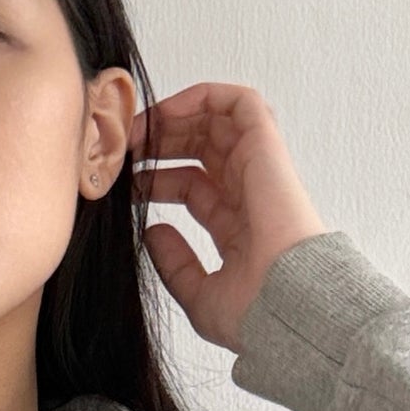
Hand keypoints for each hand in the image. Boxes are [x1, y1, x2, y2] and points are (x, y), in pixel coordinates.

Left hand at [130, 82, 330, 353]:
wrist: (287, 309)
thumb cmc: (256, 313)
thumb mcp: (199, 296)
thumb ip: (176, 265)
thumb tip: (153, 233)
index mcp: (237, 227)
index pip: (193, 186)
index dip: (156, 177)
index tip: (123, 182)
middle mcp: (249, 195)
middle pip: (201, 150)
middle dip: (160, 142)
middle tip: (123, 149)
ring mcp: (260, 171)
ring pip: (217, 122)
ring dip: (174, 117)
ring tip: (136, 129)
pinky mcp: (266, 151)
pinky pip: (241, 104)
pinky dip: (203, 97)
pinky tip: (166, 111)